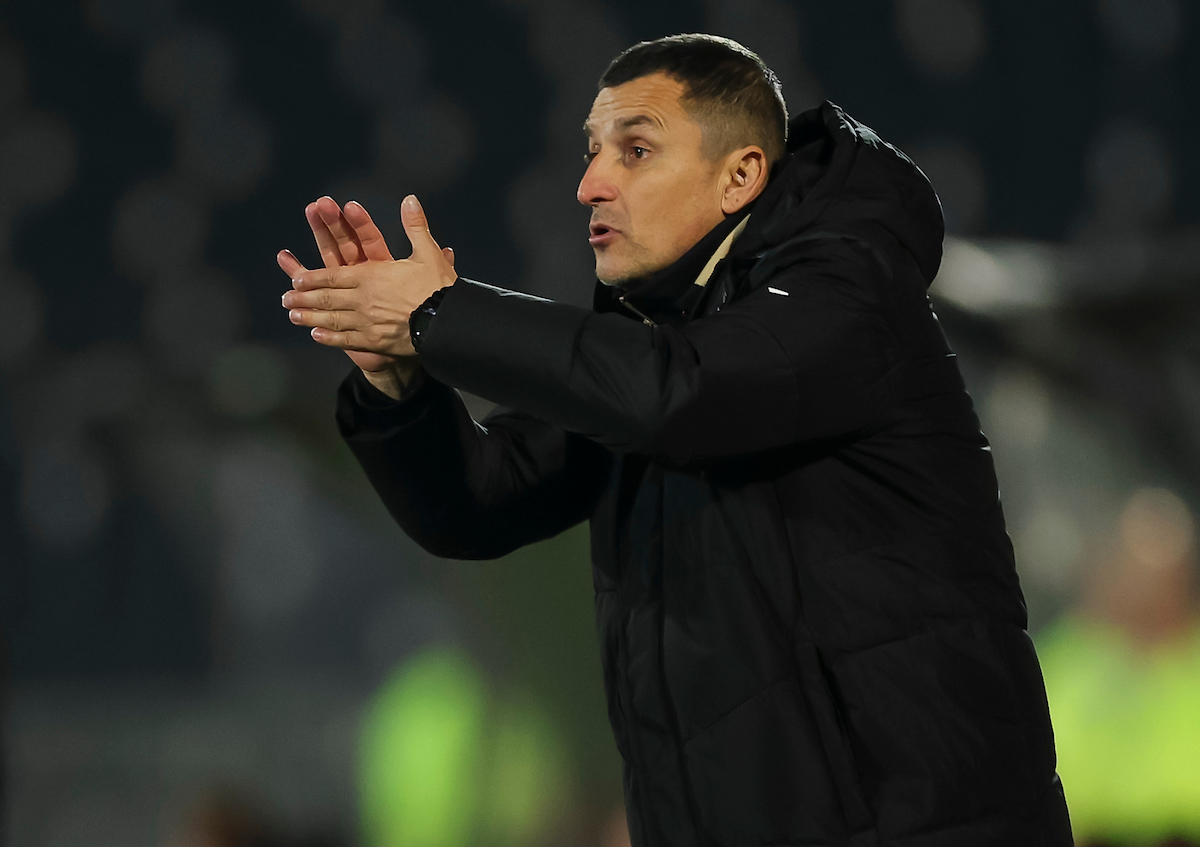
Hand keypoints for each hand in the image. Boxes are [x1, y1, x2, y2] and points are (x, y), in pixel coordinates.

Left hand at [281, 195, 456, 358]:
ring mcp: (366, 322)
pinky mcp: (374, 342)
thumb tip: (409, 199)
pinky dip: (329, 338)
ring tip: (293, 316)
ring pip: (331, 319)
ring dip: (310, 317)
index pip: (333, 275)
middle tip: (285, 299)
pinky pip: (346, 339)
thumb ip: (414, 226)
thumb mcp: (427, 253)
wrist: (447, 325)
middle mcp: (362, 299)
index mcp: (371, 275)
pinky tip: (317, 335)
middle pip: (326, 297)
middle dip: (303, 297)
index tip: (295, 278)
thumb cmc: (438, 289)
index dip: (312, 276)